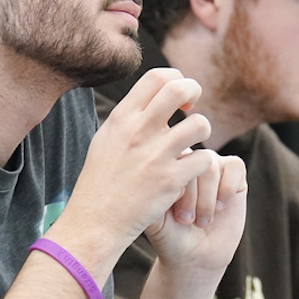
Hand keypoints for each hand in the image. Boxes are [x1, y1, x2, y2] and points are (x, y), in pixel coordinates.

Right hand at [60, 68, 215, 248]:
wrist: (95, 222)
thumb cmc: (100, 182)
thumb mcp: (105, 139)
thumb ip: (128, 118)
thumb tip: (149, 98)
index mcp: (122, 118)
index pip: (156, 76)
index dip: (176, 79)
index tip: (179, 100)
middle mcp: (138, 131)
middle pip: (179, 88)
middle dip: (194, 91)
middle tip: (192, 109)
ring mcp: (155, 155)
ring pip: (200, 124)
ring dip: (202, 132)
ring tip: (193, 144)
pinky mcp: (170, 181)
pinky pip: (203, 159)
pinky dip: (202, 164)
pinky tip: (191, 172)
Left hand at [144, 153, 247, 273]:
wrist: (195, 256)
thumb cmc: (171, 235)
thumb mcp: (154, 218)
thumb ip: (151, 195)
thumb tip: (158, 173)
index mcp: (166, 165)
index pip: (171, 161)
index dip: (177, 189)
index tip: (176, 217)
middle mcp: (189, 160)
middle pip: (192, 163)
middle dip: (192, 197)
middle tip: (187, 221)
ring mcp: (213, 165)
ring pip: (212, 166)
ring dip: (207, 199)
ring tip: (202, 221)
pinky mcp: (235, 174)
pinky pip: (235, 166)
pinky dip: (227, 189)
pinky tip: (220, 207)